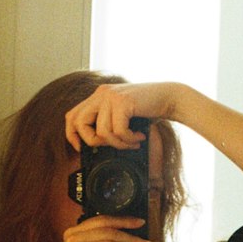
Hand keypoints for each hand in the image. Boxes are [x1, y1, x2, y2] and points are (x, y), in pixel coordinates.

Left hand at [65, 82, 179, 151]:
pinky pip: (118, 131)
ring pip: (102, 132)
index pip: (72, 115)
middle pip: (79, 123)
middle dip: (92, 141)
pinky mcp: (123, 102)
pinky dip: (128, 139)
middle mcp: (101, 93)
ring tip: (132, 142)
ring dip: (119, 144)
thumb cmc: (147, 109)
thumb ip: (107, 121)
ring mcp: (111, 96)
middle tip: (110, 146)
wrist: (170, 97)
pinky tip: (138, 137)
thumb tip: (93, 144)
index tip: (81, 148)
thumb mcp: (121, 113)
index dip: (72, 134)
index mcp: (98, 96)